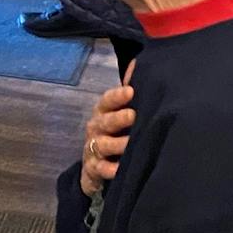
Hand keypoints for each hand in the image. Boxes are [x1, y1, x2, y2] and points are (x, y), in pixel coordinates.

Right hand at [79, 61, 135, 196]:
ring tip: (130, 144)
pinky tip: (119, 169)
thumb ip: (129, 93)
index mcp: (103, 112)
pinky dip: (109, 169)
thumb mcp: (121, 113)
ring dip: (116, 144)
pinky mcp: (94, 169)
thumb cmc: (115, 134)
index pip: (106, 100)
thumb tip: (139, 64)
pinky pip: (101, 169)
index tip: (131, 91)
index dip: (117, 96)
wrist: (96, 167)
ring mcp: (93, 148)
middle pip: (104, 121)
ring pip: (102, 144)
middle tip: (133, 116)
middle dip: (117, 118)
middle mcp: (96, 128)